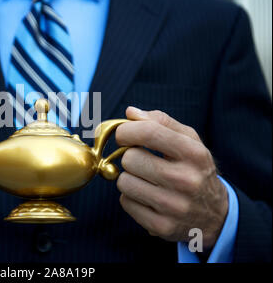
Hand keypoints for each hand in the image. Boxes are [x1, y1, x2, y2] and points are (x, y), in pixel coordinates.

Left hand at [115, 107, 227, 248]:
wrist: (215, 215)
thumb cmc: (195, 170)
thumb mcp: (189, 141)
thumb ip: (161, 122)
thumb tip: (130, 113)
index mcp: (194, 154)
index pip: (149, 132)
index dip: (126, 130)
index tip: (123, 134)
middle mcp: (186, 180)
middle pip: (130, 158)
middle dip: (130, 157)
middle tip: (141, 161)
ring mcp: (174, 205)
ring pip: (124, 182)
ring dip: (128, 178)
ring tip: (145, 180)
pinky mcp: (161, 226)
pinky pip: (125, 202)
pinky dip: (130, 198)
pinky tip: (146, 197)